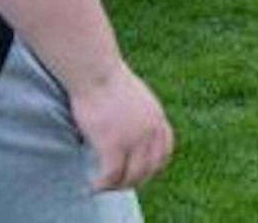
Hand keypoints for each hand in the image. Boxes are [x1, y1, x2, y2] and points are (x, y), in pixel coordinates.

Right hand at [68, 66, 173, 191]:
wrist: (96, 71)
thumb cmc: (108, 80)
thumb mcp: (136, 97)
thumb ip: (139, 114)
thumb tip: (130, 124)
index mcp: (158, 118)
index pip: (165, 151)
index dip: (153, 166)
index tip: (139, 172)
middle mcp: (150, 130)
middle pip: (150, 168)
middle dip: (134, 180)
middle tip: (117, 184)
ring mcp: (133, 138)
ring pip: (131, 176)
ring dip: (117, 186)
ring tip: (103, 187)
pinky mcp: (112, 144)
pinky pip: (110, 176)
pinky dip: (102, 185)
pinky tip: (92, 186)